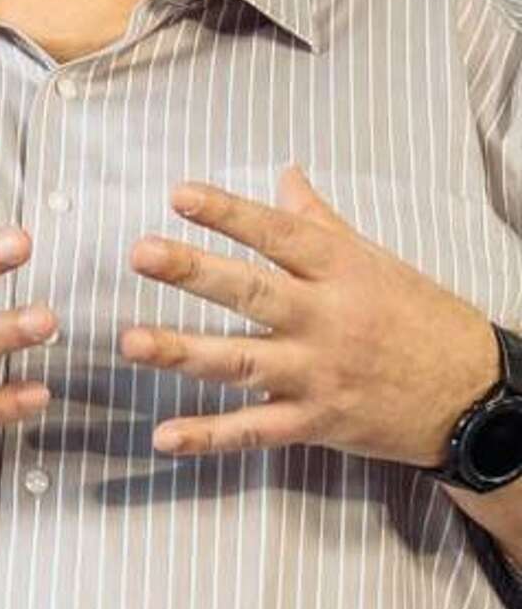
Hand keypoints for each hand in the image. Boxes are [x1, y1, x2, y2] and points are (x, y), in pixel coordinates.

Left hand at [118, 163, 499, 466]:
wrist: (477, 397)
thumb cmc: (418, 317)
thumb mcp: (375, 262)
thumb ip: (318, 221)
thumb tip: (284, 172)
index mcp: (341, 271)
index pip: (278, 235)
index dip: (229, 214)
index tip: (178, 195)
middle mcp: (328, 320)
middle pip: (252, 293)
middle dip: (194, 273)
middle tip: (140, 253)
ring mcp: (319, 374)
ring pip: (243, 362)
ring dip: (183, 353)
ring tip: (130, 342)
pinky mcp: (317, 423)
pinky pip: (255, 432)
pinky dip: (209, 436)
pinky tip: (164, 437)